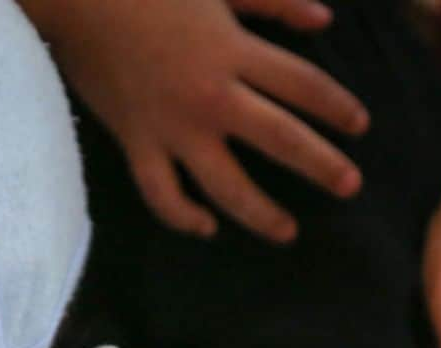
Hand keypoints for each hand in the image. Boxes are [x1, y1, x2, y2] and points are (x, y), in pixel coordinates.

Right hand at [31, 0, 367, 242]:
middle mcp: (212, 97)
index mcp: (236, 51)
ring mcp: (173, 127)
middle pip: (279, 139)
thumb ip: (274, 1)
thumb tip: (323, 22)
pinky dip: (182, 216)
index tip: (359, 128)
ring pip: (224, 183)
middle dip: (320, 165)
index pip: (304, 86)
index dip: (337, 108)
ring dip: (259, 212)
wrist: (80, 1)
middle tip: (349, 187)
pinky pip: (161, 194)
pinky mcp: (137, 144)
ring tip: (286, 232)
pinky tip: (206, 227)